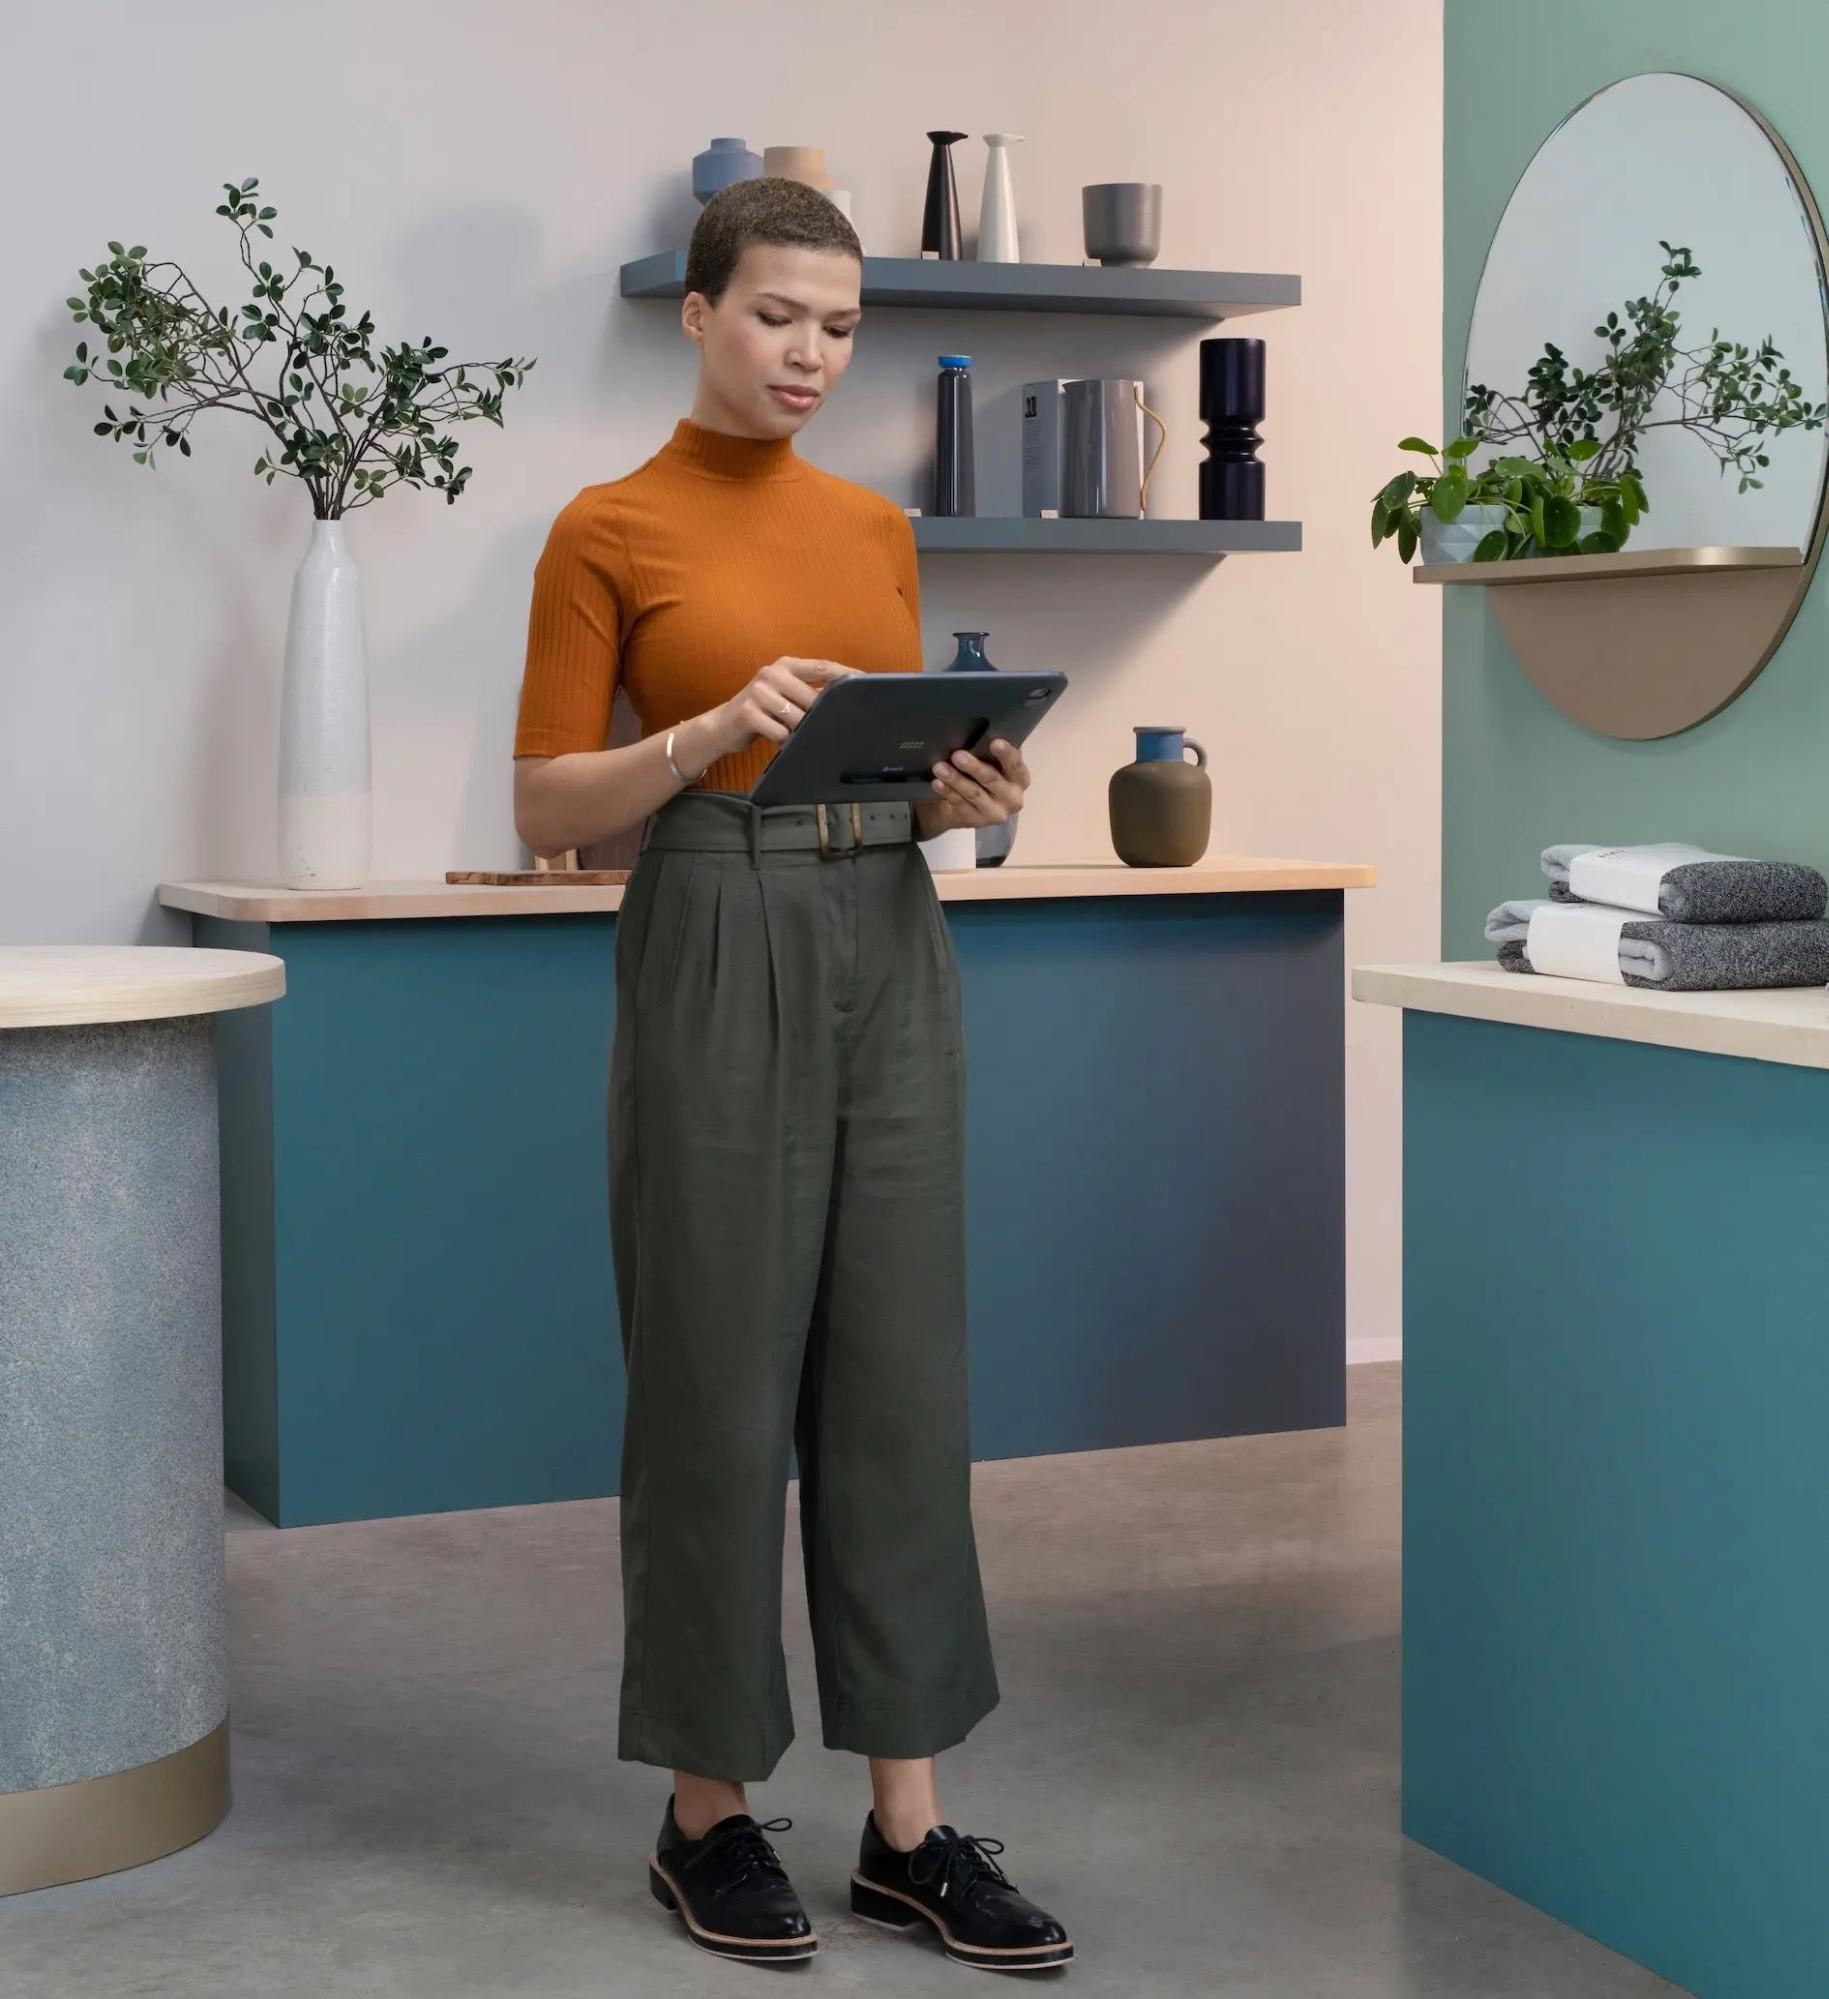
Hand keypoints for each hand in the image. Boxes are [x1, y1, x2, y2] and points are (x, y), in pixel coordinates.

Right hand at [714, 656, 859, 757]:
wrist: (723, 725)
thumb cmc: (763, 712)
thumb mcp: (786, 695)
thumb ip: (811, 693)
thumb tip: (847, 702)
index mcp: (786, 665)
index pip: (823, 667)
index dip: (847, 676)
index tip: (867, 684)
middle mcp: (772, 673)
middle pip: (813, 697)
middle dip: (824, 715)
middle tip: (836, 728)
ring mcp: (758, 691)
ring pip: (798, 717)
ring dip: (803, 732)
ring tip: (799, 736)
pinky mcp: (748, 712)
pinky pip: (780, 732)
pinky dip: (785, 741)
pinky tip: (781, 742)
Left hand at [912, 736, 1029, 839]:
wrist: (971, 807)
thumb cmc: (985, 776)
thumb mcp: (994, 764)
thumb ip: (993, 753)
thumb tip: (981, 731)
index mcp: (1020, 779)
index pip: (1016, 765)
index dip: (1006, 754)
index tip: (994, 742)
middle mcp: (1013, 798)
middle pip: (992, 780)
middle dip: (974, 767)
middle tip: (957, 755)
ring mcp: (995, 813)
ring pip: (974, 794)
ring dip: (955, 779)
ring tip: (940, 767)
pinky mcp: (977, 821)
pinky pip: (960, 804)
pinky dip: (947, 792)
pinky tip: (938, 783)